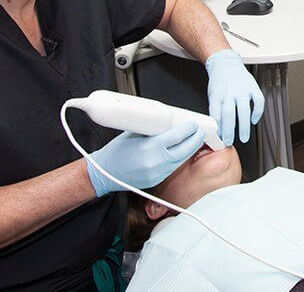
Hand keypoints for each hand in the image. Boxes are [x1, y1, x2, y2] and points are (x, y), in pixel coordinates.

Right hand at [86, 122, 203, 197]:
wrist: (104, 173)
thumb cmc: (116, 152)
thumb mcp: (135, 133)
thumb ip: (153, 130)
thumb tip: (169, 124)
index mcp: (150, 148)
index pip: (177, 136)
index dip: (189, 129)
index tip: (193, 124)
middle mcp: (155, 162)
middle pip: (185, 150)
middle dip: (195, 140)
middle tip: (198, 131)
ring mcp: (157, 173)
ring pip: (181, 160)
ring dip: (189, 149)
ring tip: (193, 140)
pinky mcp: (156, 180)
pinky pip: (172, 167)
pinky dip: (179, 158)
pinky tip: (181, 151)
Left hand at [205, 49, 264, 145]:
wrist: (226, 63)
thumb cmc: (219, 82)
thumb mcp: (212, 95)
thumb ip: (216, 110)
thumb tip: (218, 128)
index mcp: (217, 95)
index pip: (216, 115)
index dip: (218, 129)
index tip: (219, 139)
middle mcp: (230, 93)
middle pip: (229, 114)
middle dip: (229, 131)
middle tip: (229, 141)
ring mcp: (242, 90)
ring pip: (244, 110)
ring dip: (244, 126)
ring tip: (244, 137)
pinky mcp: (253, 88)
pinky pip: (258, 102)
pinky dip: (257, 112)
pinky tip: (254, 120)